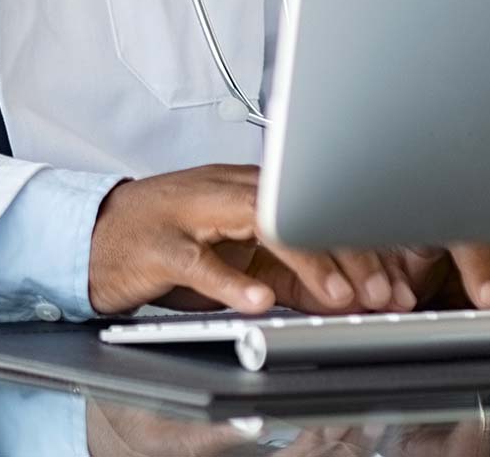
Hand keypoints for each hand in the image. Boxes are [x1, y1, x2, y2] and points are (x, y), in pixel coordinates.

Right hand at [89, 165, 420, 316]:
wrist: (93, 237)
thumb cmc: (165, 243)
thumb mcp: (236, 257)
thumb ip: (288, 273)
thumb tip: (348, 296)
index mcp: (244, 188)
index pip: (314, 205)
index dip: (360, 242)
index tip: (396, 279)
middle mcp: (221, 190)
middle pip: (296, 207)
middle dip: (347, 251)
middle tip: (382, 292)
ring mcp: (188, 213)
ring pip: (258, 223)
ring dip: (305, 260)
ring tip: (339, 296)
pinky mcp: (158, 245)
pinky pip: (199, 261)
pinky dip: (232, 281)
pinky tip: (258, 301)